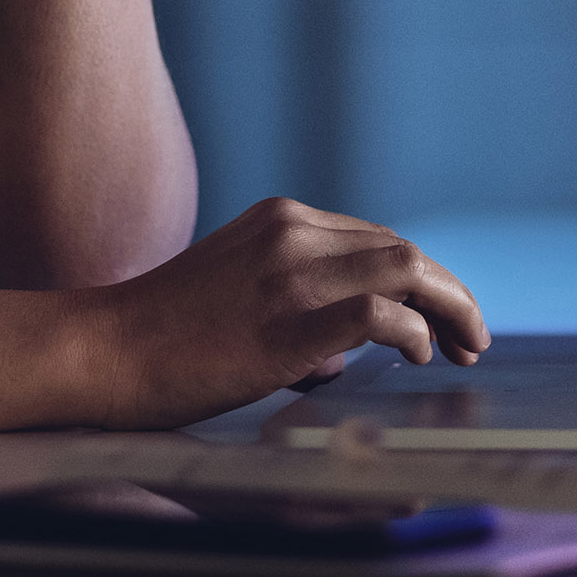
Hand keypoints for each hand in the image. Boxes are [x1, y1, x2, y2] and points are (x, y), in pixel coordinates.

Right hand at [77, 198, 491, 429]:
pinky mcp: (286, 325)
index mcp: (281, 221)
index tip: (444, 318)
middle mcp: (292, 233)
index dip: (424, 278)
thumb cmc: (161, 338)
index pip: (377, 240)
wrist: (102, 351)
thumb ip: (293, 307)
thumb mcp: (234, 293)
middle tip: (473, 337)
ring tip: (465, 347)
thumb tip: (344, 354)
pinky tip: (416, 356)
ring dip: (450, 308)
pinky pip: (378, 314)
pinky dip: (412, 331)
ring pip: (405, 268)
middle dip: (451, 292)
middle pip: (403, 250)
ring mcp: (289, 275)